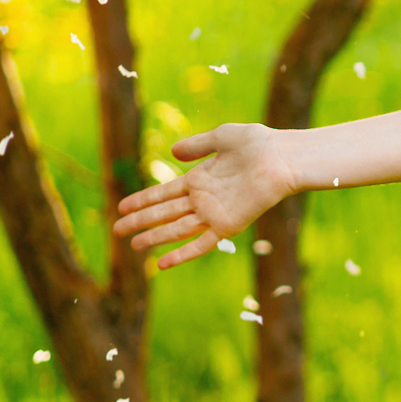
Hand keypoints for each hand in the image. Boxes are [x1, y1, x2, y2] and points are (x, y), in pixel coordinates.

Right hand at [111, 123, 297, 270]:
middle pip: (165, 212)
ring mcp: (215, 213)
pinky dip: (182, 254)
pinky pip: (201, 244)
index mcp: (201, 178)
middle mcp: (204, 198)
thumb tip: (172, 152)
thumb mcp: (223, 137)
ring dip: (155, 238)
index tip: (122, 207)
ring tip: (133, 246)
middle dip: (141, 221)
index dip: (144, 199)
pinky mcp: (228, 225)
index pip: (165, 192)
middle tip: (117, 230)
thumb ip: (198, 145)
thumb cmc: (259, 144)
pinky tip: (162, 264)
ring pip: (177, 229)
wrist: (283, 158)